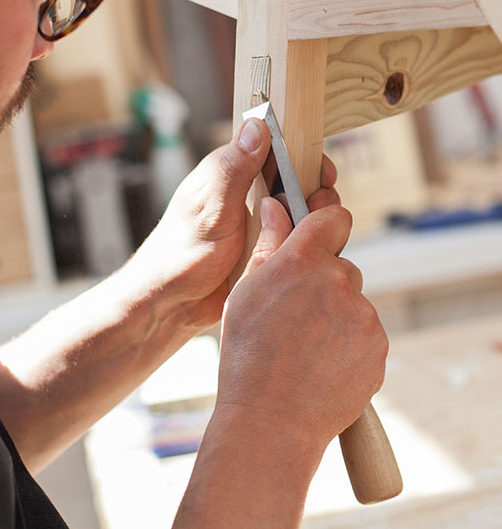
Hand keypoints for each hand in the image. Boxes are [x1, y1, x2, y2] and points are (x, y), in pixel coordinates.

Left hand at [124, 118, 339, 332]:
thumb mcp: (211, 209)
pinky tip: (309, 256)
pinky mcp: (263, 248)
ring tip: (313, 236)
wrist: (171, 304)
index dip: (304, 158)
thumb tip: (257, 125)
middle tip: (318, 211)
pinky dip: (304, 245)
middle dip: (314, 195)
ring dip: (311, 222)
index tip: (322, 174)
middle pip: (295, 182)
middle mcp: (245, 194)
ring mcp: (256, 223)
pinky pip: (294, 241)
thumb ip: (234, 170)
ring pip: (299, 213)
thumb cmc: (181, 254)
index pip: (277, 150)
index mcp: (229, 172)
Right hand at [216, 203, 387, 449]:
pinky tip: (320, 363)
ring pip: (353, 301)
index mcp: (302, 261)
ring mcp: (364, 316)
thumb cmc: (247, 356)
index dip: (324, 226)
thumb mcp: (245, 293)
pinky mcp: (379, 347)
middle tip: (294, 313)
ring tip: (304, 346)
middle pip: (341, 265)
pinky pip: (365, 333)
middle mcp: (340, 281)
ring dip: (335, 313)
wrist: (272, 420)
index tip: (315, 238)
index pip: (334, 218)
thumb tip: (276, 204)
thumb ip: (268, 243)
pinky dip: (348, 343)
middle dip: (322, 280)